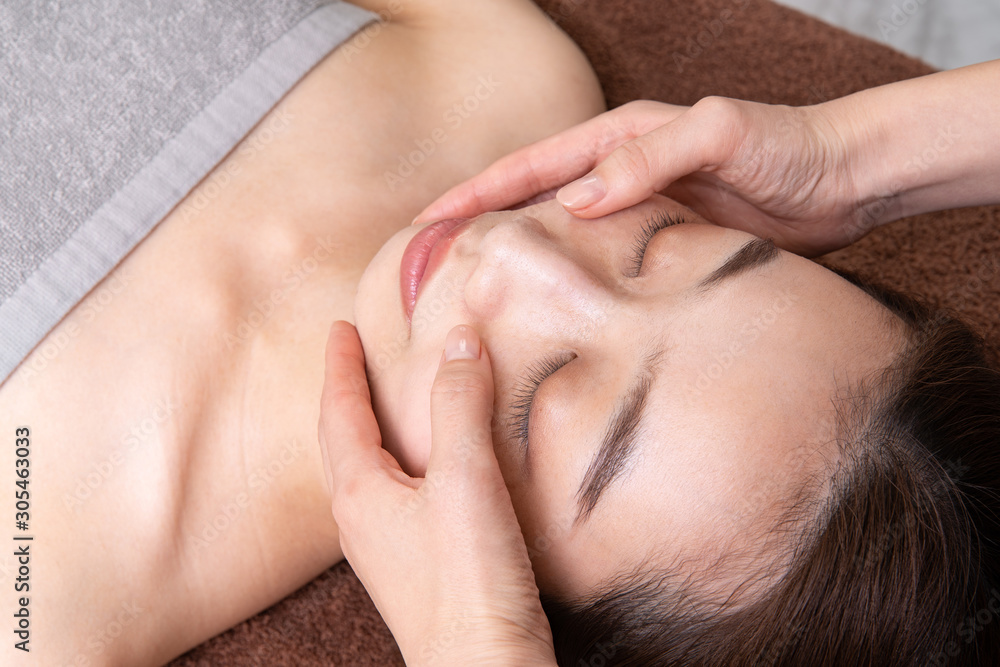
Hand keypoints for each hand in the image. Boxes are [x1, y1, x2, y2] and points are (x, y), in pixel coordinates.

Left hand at [319, 321, 556, 665]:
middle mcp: (360, 520)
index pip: (339, 411)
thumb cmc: (468, 585)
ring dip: (371, 428)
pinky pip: (394, 495)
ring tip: (387, 402)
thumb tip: (459, 341)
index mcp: (360, 493)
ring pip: (367, 470)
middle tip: (353, 356)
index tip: (339, 328)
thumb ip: (460, 405)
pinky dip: (402, 462)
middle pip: (342, 441)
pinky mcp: (415, 567)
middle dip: (346, 394)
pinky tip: (429, 469)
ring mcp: (385, 548)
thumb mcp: (465, 480)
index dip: (340, 365)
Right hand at [414, 97, 883, 256]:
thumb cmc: (787, 147)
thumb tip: (575, 199)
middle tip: (432, 269)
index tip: (427, 223)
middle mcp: (620, 174)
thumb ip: (649, 157)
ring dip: (519, 263)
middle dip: (479, 229)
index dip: (475, 194)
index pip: (528, 167)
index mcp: (618, 139)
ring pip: (561, 240)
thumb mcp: (719, 134)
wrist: (846, 180)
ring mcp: (638, 213)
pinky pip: (600, 268)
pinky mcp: (660, 249)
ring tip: (477, 299)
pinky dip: (569, 286)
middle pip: (532, 202)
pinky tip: (555, 316)